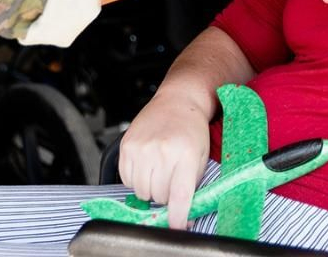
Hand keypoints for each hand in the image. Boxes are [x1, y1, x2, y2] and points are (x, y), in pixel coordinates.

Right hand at [118, 89, 211, 229]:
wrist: (178, 101)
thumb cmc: (192, 130)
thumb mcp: (201, 157)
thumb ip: (192, 187)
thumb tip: (182, 217)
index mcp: (185, 155)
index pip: (179, 196)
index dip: (177, 218)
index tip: (176, 227)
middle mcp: (162, 151)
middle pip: (158, 197)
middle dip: (166, 196)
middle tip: (171, 181)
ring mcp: (141, 148)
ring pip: (141, 191)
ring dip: (150, 189)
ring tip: (159, 172)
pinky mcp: (127, 146)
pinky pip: (126, 179)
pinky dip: (136, 179)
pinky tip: (147, 165)